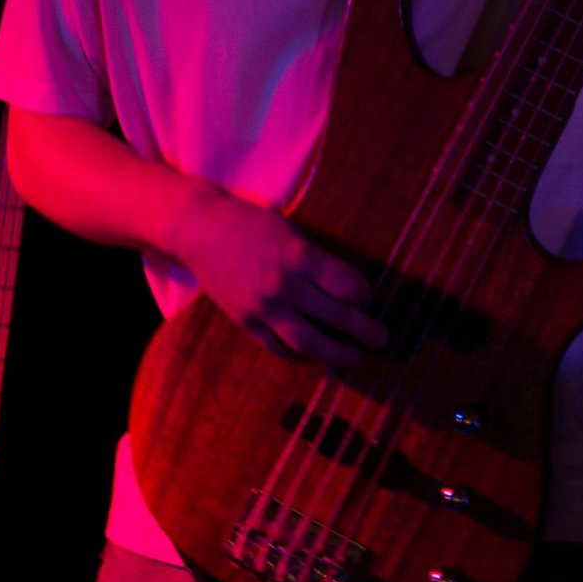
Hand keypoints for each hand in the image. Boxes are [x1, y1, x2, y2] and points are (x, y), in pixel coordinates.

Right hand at [168, 182, 387, 364]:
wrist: (201, 231)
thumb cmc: (252, 224)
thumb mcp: (291, 231)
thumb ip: (317, 259)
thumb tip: (350, 288)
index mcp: (298, 255)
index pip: (345, 285)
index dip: (363, 293)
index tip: (368, 295)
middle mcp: (282, 285)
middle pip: (334, 315)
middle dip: (362, 329)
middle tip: (381, 338)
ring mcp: (262, 307)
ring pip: (307, 342)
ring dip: (335, 352)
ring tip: (354, 356)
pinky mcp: (245, 322)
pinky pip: (278, 348)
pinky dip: (300, 356)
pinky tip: (316, 357)